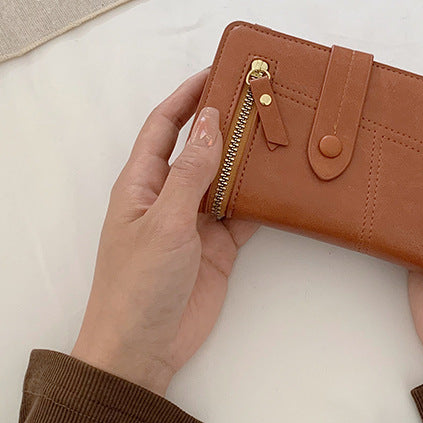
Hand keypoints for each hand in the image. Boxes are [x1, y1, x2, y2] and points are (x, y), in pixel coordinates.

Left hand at [72, 70, 257, 394]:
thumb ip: (191, 173)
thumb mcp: (164, 222)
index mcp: (142, 182)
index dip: (187, 97)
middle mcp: (169, 195)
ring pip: (225, 178)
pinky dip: (262, 197)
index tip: (217, 72)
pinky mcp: (219, 247)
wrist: (143, 351)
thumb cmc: (138, 283)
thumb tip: (211, 123)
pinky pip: (243, 213)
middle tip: (259, 97)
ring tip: (279, 130)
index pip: (165, 126)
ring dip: (247, 158)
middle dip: (224, 122)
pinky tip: (284, 181)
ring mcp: (195, 221)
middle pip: (200, 147)